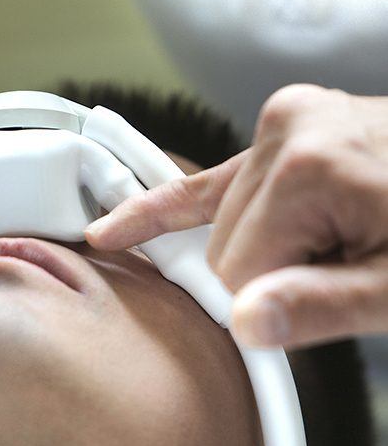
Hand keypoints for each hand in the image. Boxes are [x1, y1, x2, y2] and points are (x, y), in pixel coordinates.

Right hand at [85, 84, 387, 347]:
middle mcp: (286, 130)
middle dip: (265, 277)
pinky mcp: (278, 128)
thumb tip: (244, 323)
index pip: (237, 271)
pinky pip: (204, 181)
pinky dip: (161, 209)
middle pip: (223, 247)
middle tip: (332, 272)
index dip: (268, 304)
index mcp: (311, 168)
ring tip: (328, 243)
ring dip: (259, 251)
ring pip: (217, 225)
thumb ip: (323, 306)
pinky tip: (113, 231)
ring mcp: (281, 123)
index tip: (305, 312)